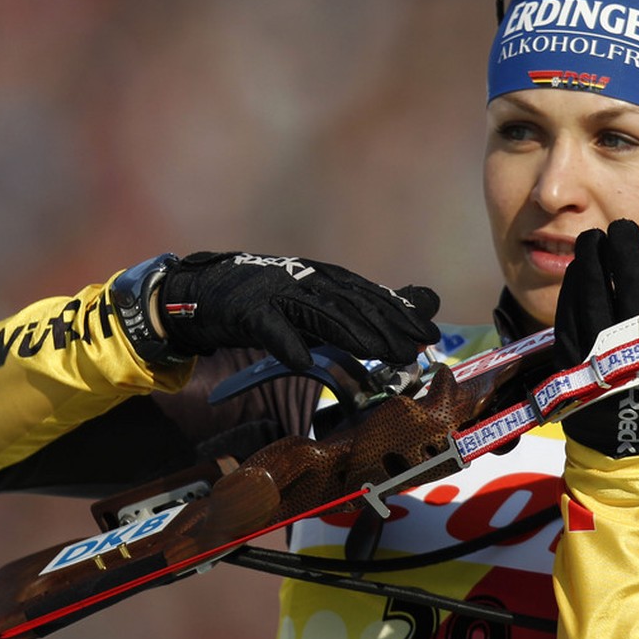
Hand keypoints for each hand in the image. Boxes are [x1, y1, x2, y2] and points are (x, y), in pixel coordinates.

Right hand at [158, 252, 439, 369]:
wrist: (209, 291)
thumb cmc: (273, 300)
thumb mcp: (325, 302)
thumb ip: (373, 305)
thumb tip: (427, 302)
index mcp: (328, 278)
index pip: (371, 295)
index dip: (402, 314)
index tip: (430, 335)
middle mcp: (308, 279)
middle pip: (353, 303)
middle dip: (385, 325)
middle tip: (412, 349)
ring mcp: (278, 293)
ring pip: (319, 312)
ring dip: (351, 332)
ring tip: (377, 352)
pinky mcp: (248, 310)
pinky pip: (270, 327)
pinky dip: (286, 343)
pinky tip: (302, 360)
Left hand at [555, 220, 638, 456]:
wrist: (628, 441)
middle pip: (630, 272)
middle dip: (626, 241)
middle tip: (625, 229)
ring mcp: (600, 343)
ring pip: (594, 285)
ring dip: (593, 253)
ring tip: (596, 237)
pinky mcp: (572, 352)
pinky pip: (569, 307)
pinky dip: (574, 281)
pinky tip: (580, 266)